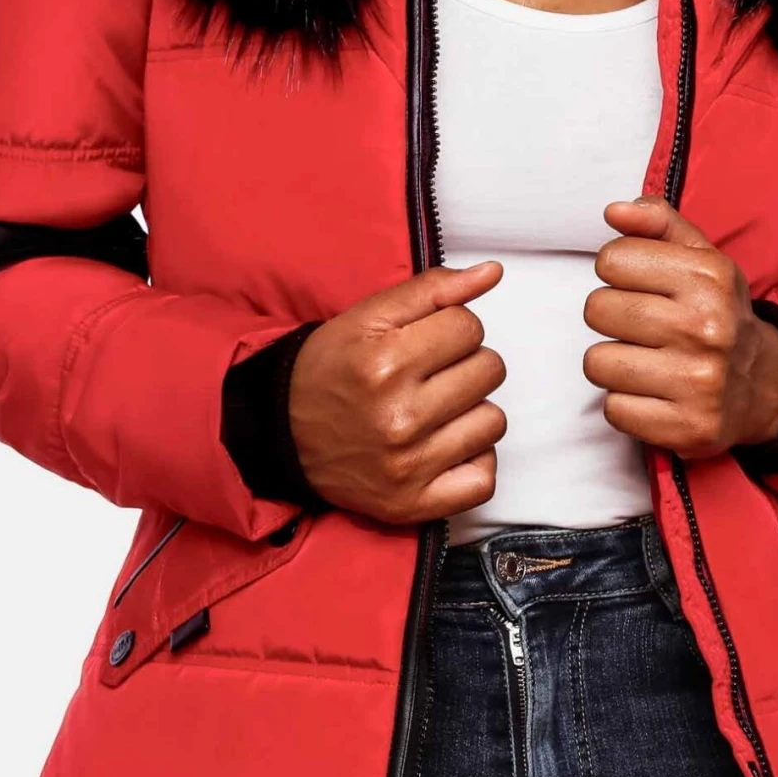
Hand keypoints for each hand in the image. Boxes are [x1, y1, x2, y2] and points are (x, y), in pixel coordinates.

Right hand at [287, 263, 506, 523]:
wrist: (283, 431)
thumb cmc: (331, 369)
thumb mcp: (370, 316)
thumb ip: (434, 289)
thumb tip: (493, 273)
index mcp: (386, 362)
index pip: (470, 327)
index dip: (451, 328)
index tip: (425, 342)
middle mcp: (399, 417)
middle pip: (489, 371)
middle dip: (464, 365)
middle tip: (428, 375)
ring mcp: (408, 466)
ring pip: (493, 422)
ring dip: (470, 411)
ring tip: (434, 411)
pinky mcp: (413, 504)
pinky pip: (484, 479)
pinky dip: (473, 461)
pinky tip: (444, 446)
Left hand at [581, 195, 777, 457]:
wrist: (764, 385)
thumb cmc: (717, 314)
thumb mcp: (700, 258)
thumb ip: (658, 222)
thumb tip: (615, 211)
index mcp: (709, 278)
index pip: (612, 260)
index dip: (616, 272)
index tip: (638, 285)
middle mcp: (707, 328)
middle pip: (598, 310)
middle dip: (610, 317)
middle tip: (640, 327)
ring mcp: (698, 382)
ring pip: (598, 362)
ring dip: (612, 363)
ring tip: (643, 360)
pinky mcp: (687, 428)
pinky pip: (614, 408)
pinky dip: (625, 403)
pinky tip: (652, 393)